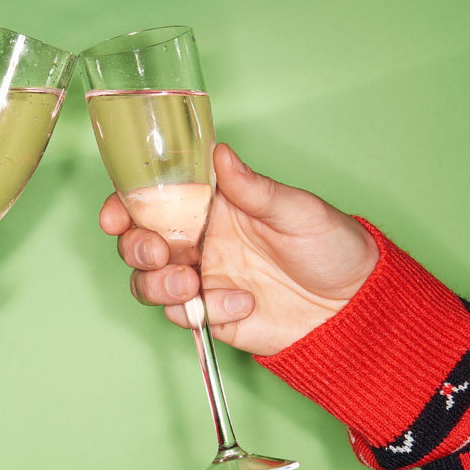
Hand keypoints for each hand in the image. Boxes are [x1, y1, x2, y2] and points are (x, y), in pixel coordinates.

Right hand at [99, 143, 377, 356]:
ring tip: (194, 286)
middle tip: (162, 253)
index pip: (154, 198)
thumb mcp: (297, 210)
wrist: (352, 306)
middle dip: (136, 249)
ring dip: (158, 285)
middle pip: (137, 242)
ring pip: (147, 282)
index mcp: (212, 204)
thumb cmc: (331, 246)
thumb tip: (221, 153)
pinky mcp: (211, 314)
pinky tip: (242, 305)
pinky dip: (203, 312)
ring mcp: (202, 278)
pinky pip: (182, 315)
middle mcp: (199, 240)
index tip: (117, 215)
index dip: (125, 205)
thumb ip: (253, 188)